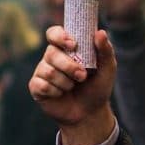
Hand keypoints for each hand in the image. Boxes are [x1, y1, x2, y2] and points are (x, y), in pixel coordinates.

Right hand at [29, 26, 117, 144]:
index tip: (72, 44)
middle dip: (69, 66)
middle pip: (52, 53)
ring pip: (48, 71)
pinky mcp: (36, 87)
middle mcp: (52, 57)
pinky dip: (56, 92)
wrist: (90, 112)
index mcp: (66, 48)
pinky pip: (41, 85)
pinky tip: (61, 95)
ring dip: (66, 82)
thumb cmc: (98, 87)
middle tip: (82, 76)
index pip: (54, 33)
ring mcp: (42, 71)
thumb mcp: (107, 68)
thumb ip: (105, 50)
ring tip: (73, 87)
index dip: (59, 36)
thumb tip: (100, 32)